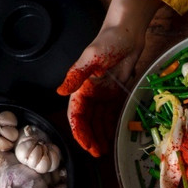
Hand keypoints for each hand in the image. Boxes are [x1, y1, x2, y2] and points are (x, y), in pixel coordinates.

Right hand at [57, 0, 161, 156]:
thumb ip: (76, 74)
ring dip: (100, 135)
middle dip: (91, 138)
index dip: (81, 132)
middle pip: (87, 121)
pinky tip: (112, 137)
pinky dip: (110, 126)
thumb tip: (60, 91)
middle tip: (99, 154)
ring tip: (105, 151)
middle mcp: (89, 93)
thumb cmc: (108, 42)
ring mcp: (102, 94)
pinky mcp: (114, 93)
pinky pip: (109, 114)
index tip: (88, 146)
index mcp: (81, 86)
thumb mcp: (92, 57)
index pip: (77, 115)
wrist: (128, 33)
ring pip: (98, 120)